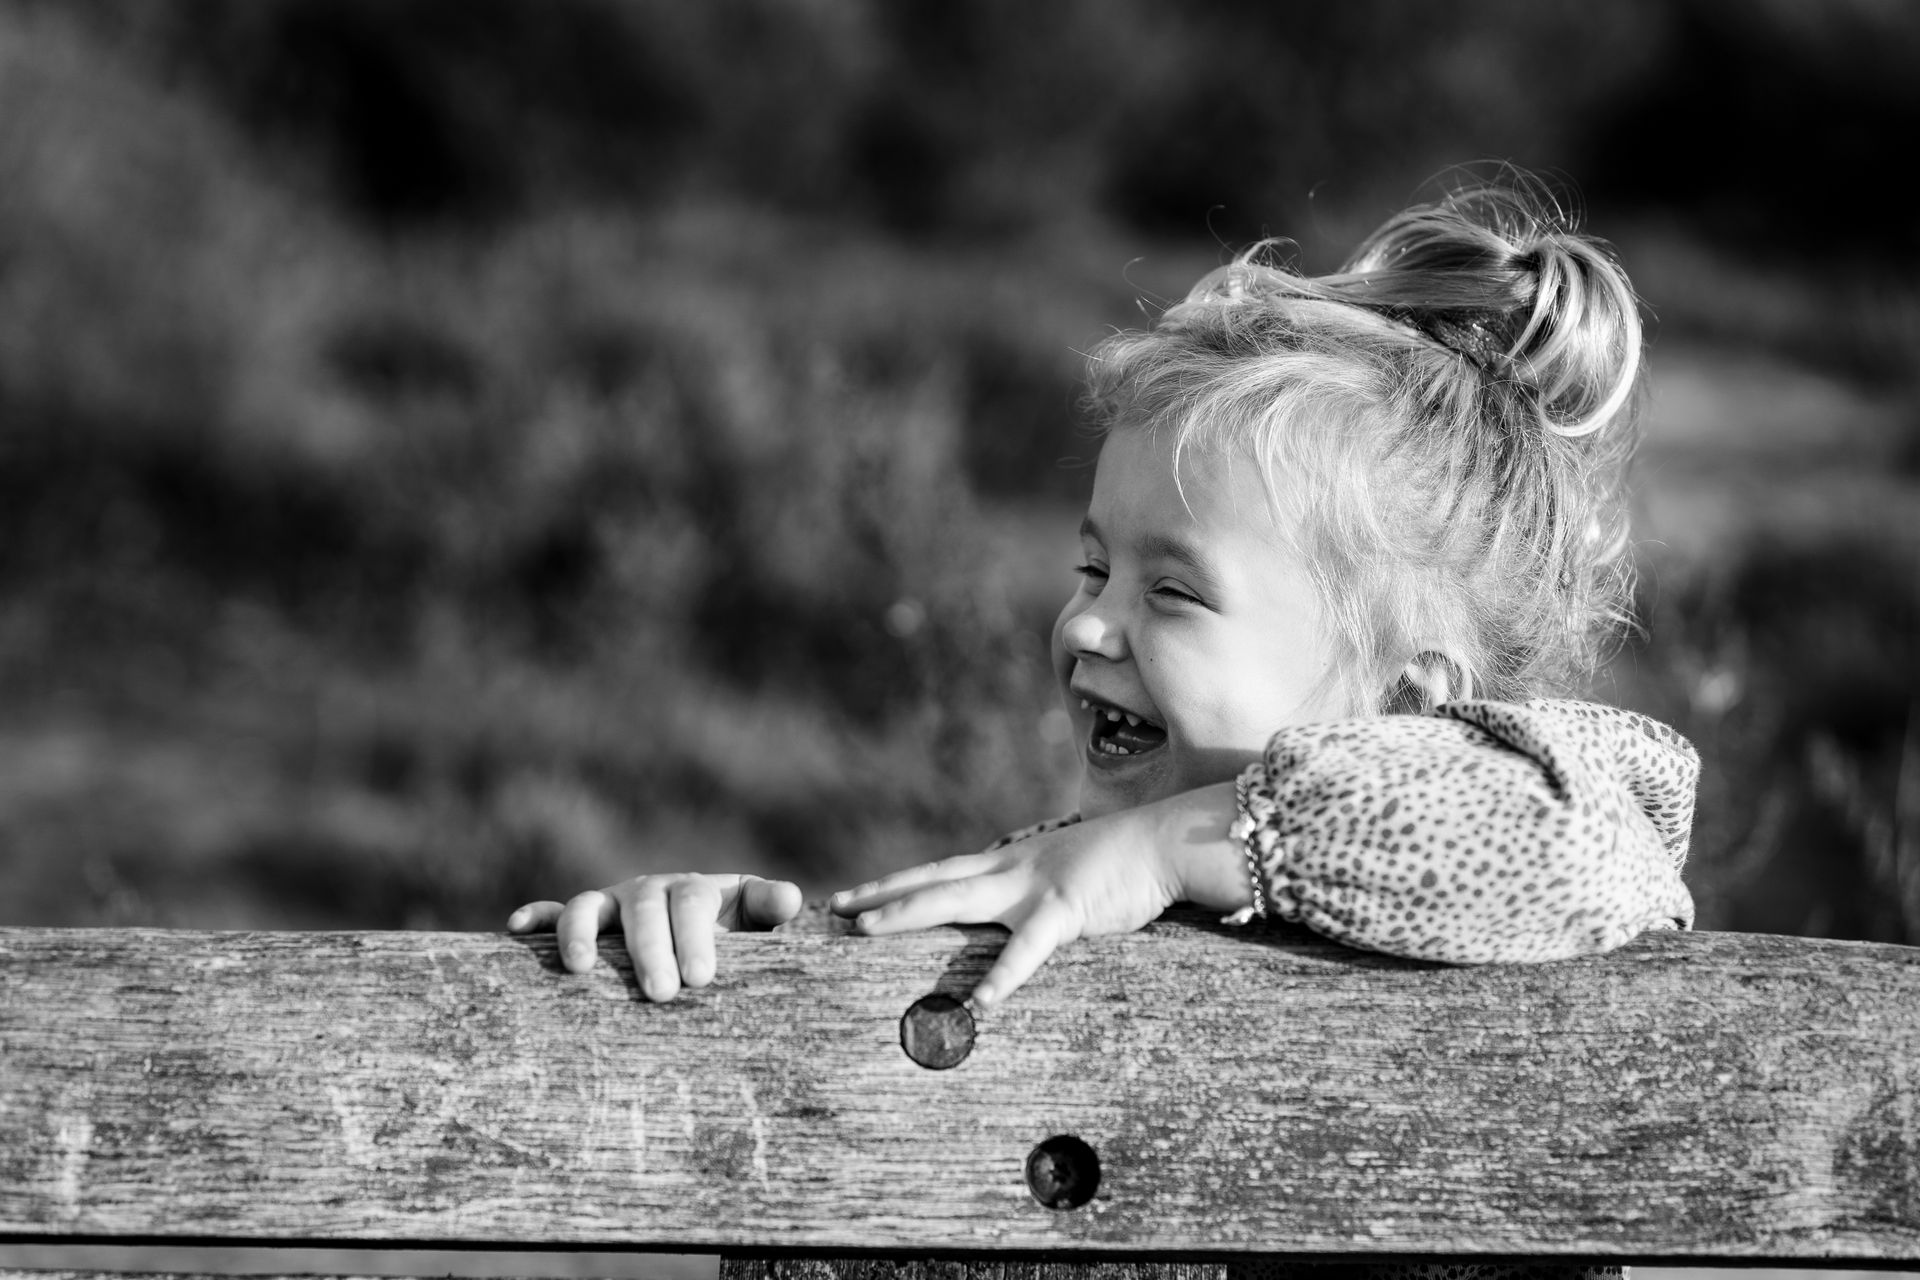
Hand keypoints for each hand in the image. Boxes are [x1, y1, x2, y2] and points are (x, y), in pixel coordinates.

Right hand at [508, 874, 802, 1000]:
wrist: (697, 939)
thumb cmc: (731, 939)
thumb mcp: (754, 922)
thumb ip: (769, 908)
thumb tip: (791, 900)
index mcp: (695, 891)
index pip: (694, 902)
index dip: (695, 935)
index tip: (701, 978)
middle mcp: (650, 891)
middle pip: (645, 909)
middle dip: (650, 948)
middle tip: (662, 994)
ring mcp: (612, 905)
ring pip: (590, 907)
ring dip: (581, 932)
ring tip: (581, 968)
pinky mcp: (580, 923)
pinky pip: (551, 913)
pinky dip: (535, 918)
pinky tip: (518, 929)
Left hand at [829, 783, 1245, 1008]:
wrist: (1163, 843)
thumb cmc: (1120, 864)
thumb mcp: (1063, 874)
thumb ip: (1033, 893)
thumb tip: (1013, 916)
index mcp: (1008, 864)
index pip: (938, 872)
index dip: (894, 884)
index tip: (852, 896)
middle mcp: (1008, 870)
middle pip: (930, 880)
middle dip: (879, 893)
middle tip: (833, 908)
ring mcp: (1032, 887)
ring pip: (956, 899)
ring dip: (908, 913)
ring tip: (866, 929)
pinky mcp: (1064, 910)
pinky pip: (1026, 949)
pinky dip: (1001, 975)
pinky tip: (978, 1004)